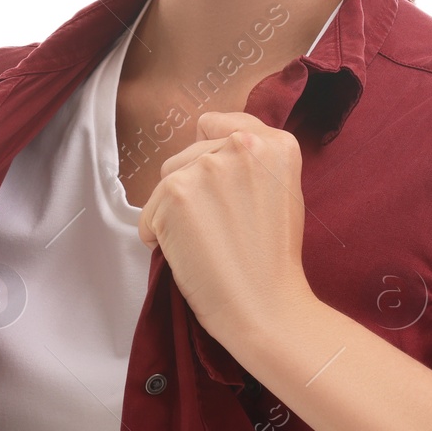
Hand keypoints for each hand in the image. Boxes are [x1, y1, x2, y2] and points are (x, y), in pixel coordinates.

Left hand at [137, 110, 313, 352]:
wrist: (265, 306)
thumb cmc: (273, 260)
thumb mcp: (282, 191)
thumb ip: (252, 161)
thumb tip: (208, 145)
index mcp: (275, 143)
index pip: (216, 124)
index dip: (211, 157)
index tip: (219, 188)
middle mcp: (241, 145)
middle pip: (187, 154)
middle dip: (193, 188)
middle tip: (219, 227)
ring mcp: (206, 167)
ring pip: (166, 180)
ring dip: (174, 209)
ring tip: (204, 241)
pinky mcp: (175, 194)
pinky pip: (149, 212)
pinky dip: (159, 235)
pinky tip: (189, 254)